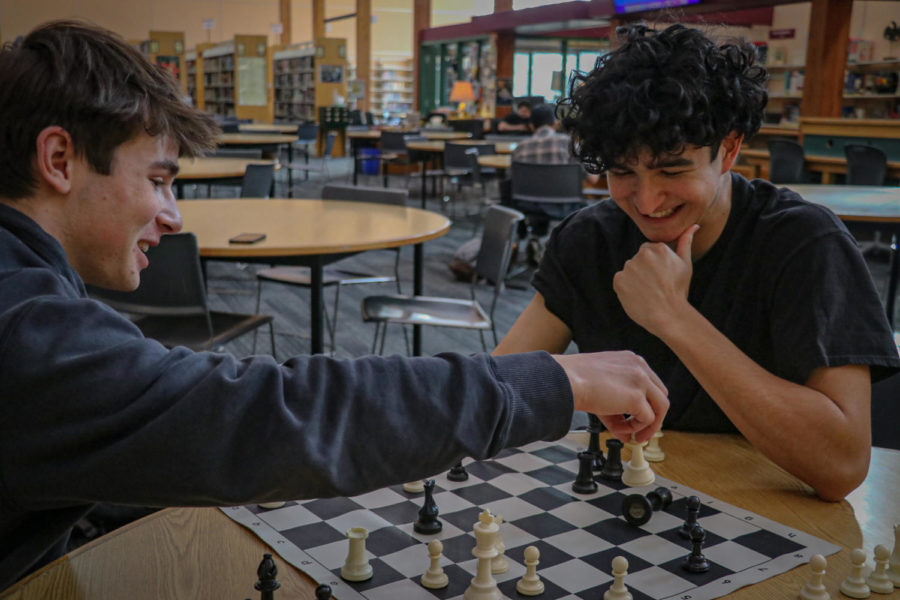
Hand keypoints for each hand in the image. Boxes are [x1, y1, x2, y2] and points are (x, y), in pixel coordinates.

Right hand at [553, 351, 667, 442]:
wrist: (565, 380)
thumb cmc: (574, 380)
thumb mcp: (602, 390)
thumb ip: (617, 410)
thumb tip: (626, 432)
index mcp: (630, 360)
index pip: (650, 384)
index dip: (646, 404)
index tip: (638, 417)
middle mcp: (639, 367)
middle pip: (660, 395)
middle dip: (653, 416)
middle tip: (640, 431)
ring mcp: (640, 381)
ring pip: (661, 407)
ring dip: (650, 425)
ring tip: (635, 436)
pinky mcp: (636, 397)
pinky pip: (648, 419)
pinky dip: (637, 428)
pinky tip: (622, 430)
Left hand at [613, 225, 697, 337]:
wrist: (668, 315)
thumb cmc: (678, 290)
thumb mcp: (686, 264)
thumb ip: (686, 242)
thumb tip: (694, 226)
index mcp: (658, 248)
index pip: (649, 252)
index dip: (656, 267)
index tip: (662, 277)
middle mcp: (642, 254)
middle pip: (638, 260)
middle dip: (644, 271)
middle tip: (656, 286)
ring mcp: (629, 267)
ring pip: (629, 271)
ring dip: (635, 279)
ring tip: (648, 292)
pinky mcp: (618, 280)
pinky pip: (620, 281)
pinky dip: (626, 288)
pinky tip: (638, 296)